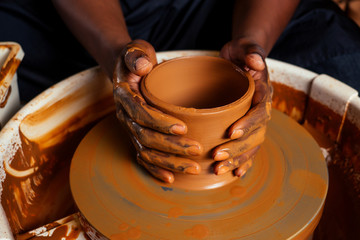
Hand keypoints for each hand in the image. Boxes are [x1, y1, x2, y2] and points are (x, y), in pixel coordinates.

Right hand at [112, 40, 201, 183]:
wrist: (128, 71)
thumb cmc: (136, 59)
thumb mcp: (135, 50)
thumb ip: (137, 55)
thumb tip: (144, 66)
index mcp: (124, 97)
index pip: (141, 113)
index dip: (159, 122)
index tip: (182, 127)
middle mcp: (125, 116)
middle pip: (146, 137)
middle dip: (171, 146)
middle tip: (196, 149)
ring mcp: (131, 129)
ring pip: (147, 152)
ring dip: (169, 162)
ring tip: (192, 167)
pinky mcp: (137, 136)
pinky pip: (144, 157)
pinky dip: (156, 169)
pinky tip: (171, 178)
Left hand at [213, 37, 271, 176]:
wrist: (243, 59)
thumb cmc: (242, 53)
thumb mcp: (246, 47)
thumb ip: (252, 52)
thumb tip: (256, 62)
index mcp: (263, 93)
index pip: (259, 111)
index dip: (248, 123)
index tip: (231, 132)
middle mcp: (262, 110)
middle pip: (255, 134)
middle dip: (237, 148)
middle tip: (217, 156)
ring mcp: (254, 120)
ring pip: (251, 145)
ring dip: (237, 159)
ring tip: (218, 169)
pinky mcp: (246, 126)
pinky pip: (248, 147)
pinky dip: (243, 162)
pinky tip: (233, 174)